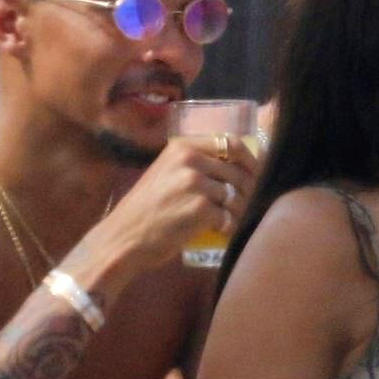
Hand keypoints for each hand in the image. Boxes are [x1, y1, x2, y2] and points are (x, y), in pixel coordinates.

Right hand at [98, 134, 257, 269]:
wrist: (123, 236)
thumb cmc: (144, 208)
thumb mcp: (165, 172)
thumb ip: (194, 165)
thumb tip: (234, 168)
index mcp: (183, 146)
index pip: (230, 142)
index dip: (250, 158)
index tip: (255, 173)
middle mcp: (190, 160)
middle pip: (238, 171)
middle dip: (249, 190)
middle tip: (249, 204)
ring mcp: (196, 183)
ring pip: (236, 196)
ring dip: (240, 211)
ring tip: (233, 220)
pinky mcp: (201, 209)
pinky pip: (229, 217)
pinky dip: (228, 227)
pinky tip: (220, 231)